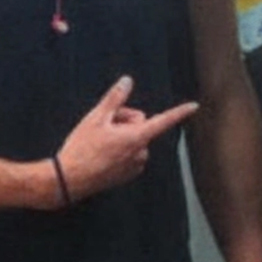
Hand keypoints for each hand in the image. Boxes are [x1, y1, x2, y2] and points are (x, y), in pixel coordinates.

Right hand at [54, 75, 198, 204]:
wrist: (67, 180)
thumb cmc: (81, 148)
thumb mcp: (96, 118)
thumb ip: (115, 99)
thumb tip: (127, 80)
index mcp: (137, 137)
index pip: (163, 120)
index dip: (179, 112)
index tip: (194, 106)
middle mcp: (140, 152)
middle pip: (140, 125)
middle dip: (124, 121)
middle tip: (103, 125)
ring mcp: (134, 166)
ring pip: (134, 140)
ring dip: (121, 136)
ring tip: (99, 141)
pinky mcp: (126, 175)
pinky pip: (129, 154)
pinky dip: (119, 151)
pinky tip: (101, 154)